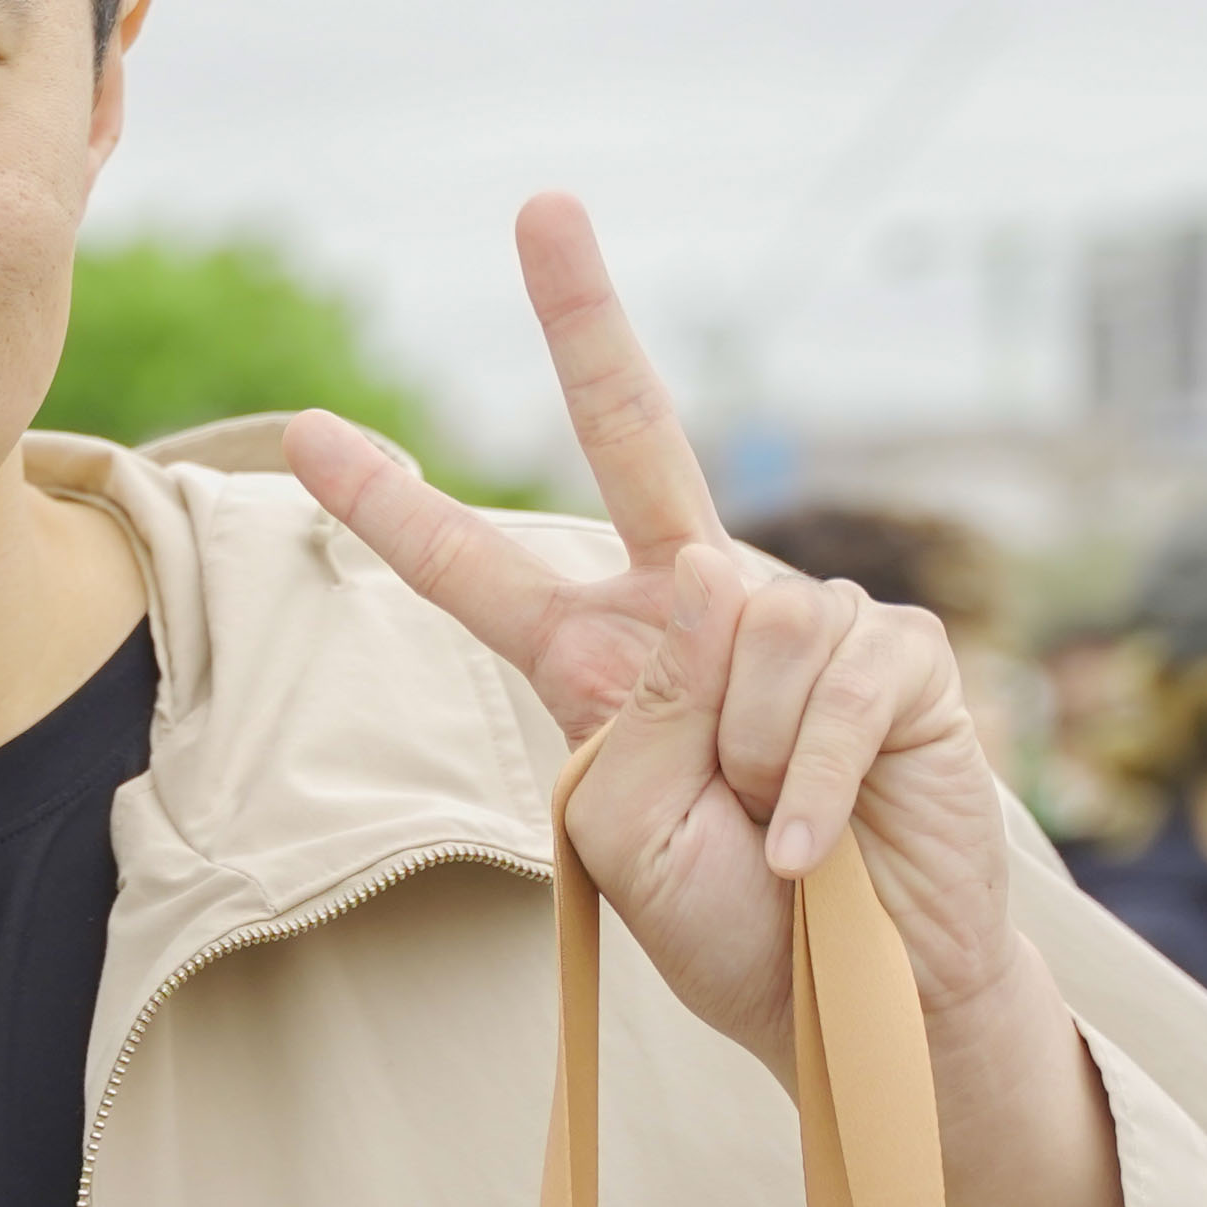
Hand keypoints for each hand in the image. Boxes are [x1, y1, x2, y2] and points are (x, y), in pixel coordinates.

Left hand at [280, 194, 1026, 1063]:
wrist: (859, 1003)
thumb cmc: (732, 923)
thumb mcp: (624, 835)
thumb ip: (627, 722)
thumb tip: (716, 616)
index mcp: (599, 659)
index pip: (479, 571)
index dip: (394, 508)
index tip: (308, 434)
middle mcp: (696, 610)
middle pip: (634, 440)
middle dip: (585, 319)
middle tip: (542, 203)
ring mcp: (802, 619)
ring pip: (740, 631)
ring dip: (750, 765)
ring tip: (778, 832)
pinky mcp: (898, 653)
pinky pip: (829, 688)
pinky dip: (814, 785)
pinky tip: (818, 845)